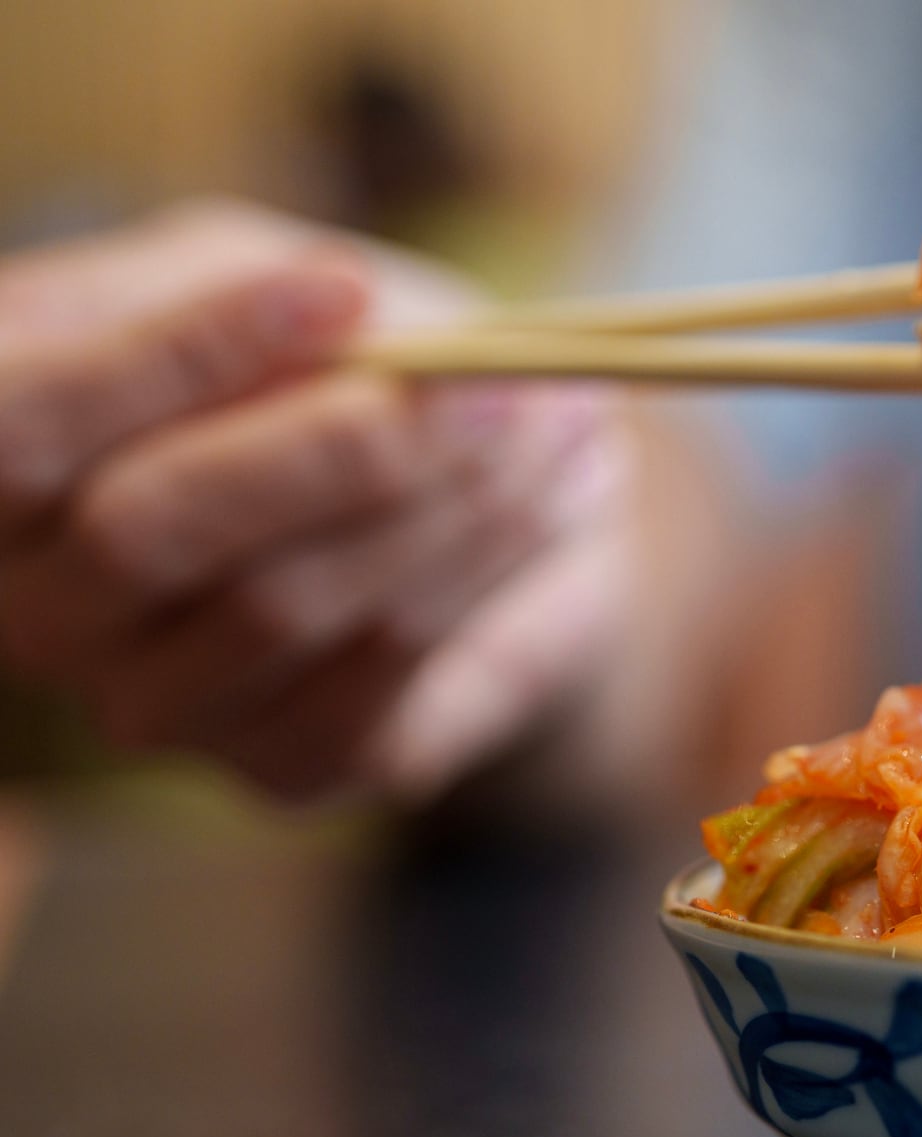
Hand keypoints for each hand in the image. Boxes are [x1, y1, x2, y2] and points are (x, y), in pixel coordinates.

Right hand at [0, 201, 629, 804]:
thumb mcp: (269, 276)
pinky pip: (383, 668)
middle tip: (488, 380)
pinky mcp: (288, 767)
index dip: (174, 354)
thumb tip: (330, 301)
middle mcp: (40, 606)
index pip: (19, 426)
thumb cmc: (332, 360)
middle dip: (334, 445)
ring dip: (447, 498)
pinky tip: (559, 492)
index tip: (344, 288)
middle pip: (143, 534)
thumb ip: (253, 284)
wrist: (466, 495)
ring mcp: (155, 704)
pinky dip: (491, 561)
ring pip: (284, 605)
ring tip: (554, 415)